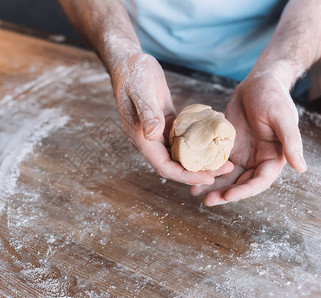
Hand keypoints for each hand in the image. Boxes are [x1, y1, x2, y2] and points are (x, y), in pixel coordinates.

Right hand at [111, 52, 232, 184]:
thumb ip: (147, 113)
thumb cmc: (134, 75)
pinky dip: (198, 140)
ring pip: (180, 154)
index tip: (208, 178)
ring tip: (224, 158)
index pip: (164, 167)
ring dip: (201, 159)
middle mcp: (149, 140)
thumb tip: (153, 135)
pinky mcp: (165, 122)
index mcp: (141, 138)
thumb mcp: (141, 91)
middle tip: (226, 169)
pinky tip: (215, 136)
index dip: (186, 176)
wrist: (129, 62)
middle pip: (175, 165)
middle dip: (199, 171)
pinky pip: (183, 138)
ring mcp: (157, 132)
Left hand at [191, 72, 306, 204]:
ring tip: (195, 193)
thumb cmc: (273, 96)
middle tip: (206, 201)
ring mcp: (242, 155)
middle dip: (224, 194)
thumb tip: (301, 168)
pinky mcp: (227, 147)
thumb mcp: (282, 117)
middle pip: (240, 184)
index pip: (259, 182)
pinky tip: (191, 174)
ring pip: (226, 177)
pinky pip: (216, 163)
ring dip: (212, 186)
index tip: (227, 196)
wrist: (257, 83)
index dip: (244, 191)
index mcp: (273, 158)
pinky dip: (206, 170)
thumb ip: (291, 142)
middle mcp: (257, 160)